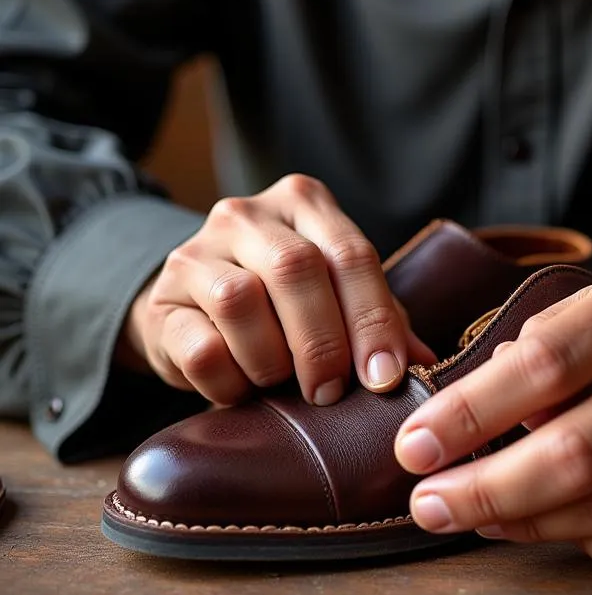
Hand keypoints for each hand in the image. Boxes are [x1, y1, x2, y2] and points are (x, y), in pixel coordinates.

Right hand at [116, 174, 435, 406]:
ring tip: (281, 384)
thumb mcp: (335, 297)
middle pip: (298, 269)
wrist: (190, 304)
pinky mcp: (162, 297)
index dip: (372, 319)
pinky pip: (200, 346)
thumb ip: (381, 320)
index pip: (351, 253)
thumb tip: (426, 367)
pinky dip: (229, 380)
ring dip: (271, 359)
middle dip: (323, 341)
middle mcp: (249, 214)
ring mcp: (198, 250)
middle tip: (331, 391)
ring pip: (241, 301)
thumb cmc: (281, 303)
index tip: (385, 376)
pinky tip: (241, 388)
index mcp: (305, 203)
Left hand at [393, 243, 591, 574]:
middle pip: (575, 451)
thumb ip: (552, 340)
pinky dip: (589, 544)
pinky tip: (552, 526)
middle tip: (428, 504)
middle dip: (485, 489)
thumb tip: (476, 405)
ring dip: (526, 522)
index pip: (545, 364)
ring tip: (475, 515)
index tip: (414, 445)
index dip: (469, 412)